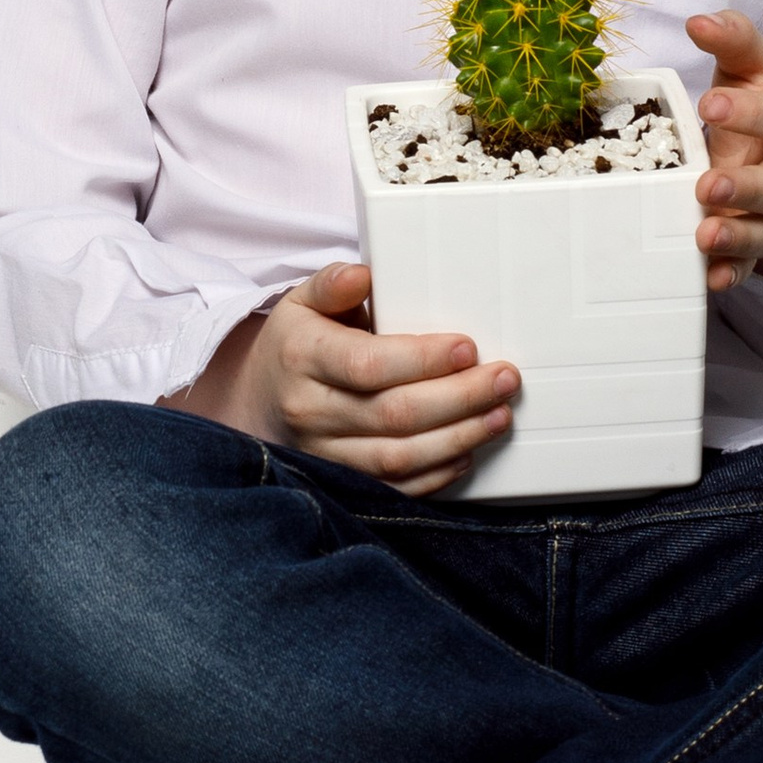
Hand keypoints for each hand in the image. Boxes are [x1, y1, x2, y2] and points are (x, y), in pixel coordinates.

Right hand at [168, 262, 517, 497]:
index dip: (424, 360)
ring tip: (499, 414)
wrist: (258, 404)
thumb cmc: (296, 346)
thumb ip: (333, 283)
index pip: (368, 364)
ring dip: (459, 438)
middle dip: (461, 398)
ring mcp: (324, 454)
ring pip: (399, 457)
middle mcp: (310, 410)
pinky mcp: (341, 484)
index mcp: (302, 357)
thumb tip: (362, 274)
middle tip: (504, 378)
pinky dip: (438, 474)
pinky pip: (395, 488)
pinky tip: (468, 450)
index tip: (469, 348)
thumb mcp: (302, 302)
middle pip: (395, 413)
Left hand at [686, 12, 762, 294]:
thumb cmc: (748, 99)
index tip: (709, 105)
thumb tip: (700, 21)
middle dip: (747, 187)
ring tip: (705, 234)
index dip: (753, 113)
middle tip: (706, 184)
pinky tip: (710, 277)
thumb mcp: (746, 65)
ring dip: (739, 234)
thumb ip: (731, 37)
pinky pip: (750, 264)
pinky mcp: (756, 240)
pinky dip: (732, 272)